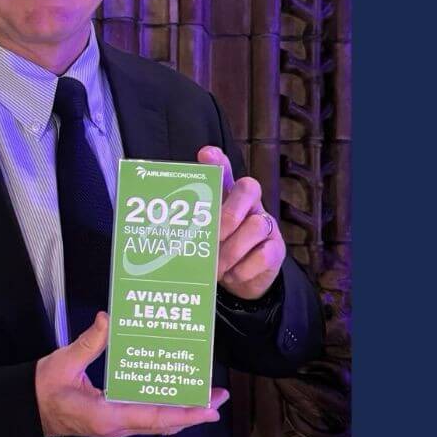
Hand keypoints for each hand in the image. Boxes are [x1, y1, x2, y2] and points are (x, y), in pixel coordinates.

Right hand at [35, 312, 228, 436]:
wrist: (27, 409)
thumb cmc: (42, 389)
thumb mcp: (63, 362)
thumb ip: (89, 342)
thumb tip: (108, 319)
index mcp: (106, 415)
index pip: (152, 417)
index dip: (183, 413)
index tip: (209, 409)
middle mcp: (116, 425)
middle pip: (163, 423)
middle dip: (194, 412)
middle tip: (219, 397)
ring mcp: (116, 425)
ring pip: (158, 423)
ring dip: (183, 411)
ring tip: (205, 396)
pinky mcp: (113, 419)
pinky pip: (146, 417)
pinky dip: (165, 408)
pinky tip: (173, 392)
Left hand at [197, 146, 284, 300]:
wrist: (242, 280)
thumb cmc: (218, 250)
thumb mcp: (202, 236)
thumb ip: (189, 225)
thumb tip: (159, 227)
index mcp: (228, 197)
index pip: (224, 172)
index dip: (218, 162)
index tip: (206, 155)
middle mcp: (250, 205)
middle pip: (249, 188)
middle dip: (228, 215)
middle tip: (211, 239)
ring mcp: (266, 225)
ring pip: (256, 224)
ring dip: (232, 250)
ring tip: (215, 267)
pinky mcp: (277, 249)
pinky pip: (264, 254)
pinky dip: (244, 267)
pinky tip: (232, 274)